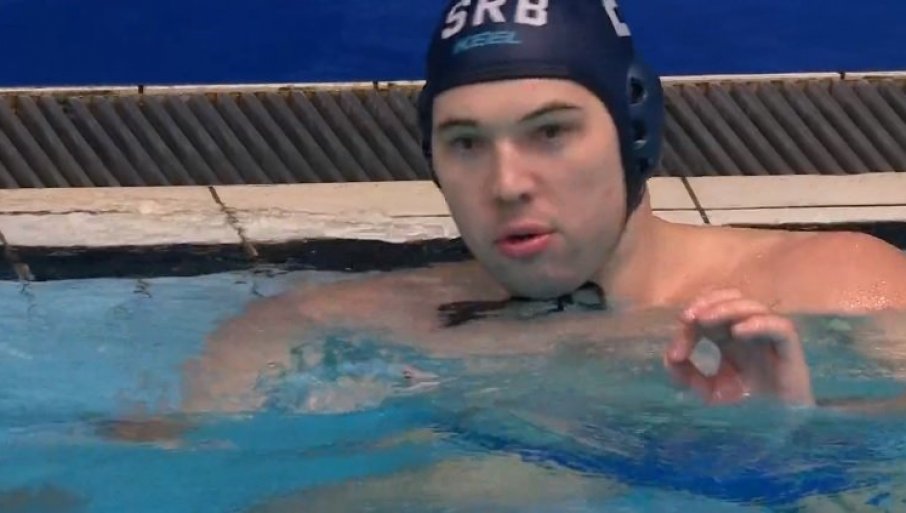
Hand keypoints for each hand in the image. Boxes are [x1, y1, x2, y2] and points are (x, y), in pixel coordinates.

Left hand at [663, 289, 814, 406]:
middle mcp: (749, 333)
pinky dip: (758, 324)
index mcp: (729, 338)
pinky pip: (779, 327)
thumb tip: (670, 356)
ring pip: (753, 307)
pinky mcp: (790, 351)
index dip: (691, 323)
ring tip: (705, 320)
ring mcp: (770, 339)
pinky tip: (738, 332)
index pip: (709, 313)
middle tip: (688, 318)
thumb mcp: (708, 392)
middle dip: (707, 303)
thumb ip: (687, 375)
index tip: (677, 351)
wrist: (780, 432)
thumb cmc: (747, 412)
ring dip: (726, 308)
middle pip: (730, 299)